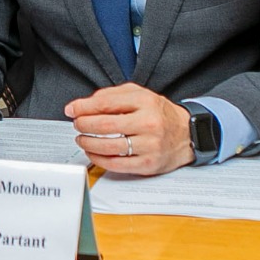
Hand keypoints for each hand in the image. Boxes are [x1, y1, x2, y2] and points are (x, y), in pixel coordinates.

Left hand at [64, 83, 192, 175]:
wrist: (187, 135)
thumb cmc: (160, 114)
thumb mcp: (140, 95)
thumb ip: (112, 95)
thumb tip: (83, 104)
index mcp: (145, 102)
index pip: (106, 103)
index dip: (83, 107)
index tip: (72, 109)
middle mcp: (149, 123)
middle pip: (105, 125)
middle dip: (83, 125)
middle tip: (76, 124)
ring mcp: (149, 145)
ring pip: (108, 146)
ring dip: (88, 143)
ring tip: (81, 138)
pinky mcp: (148, 164)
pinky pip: (116, 164)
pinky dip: (99, 159)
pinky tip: (93, 153)